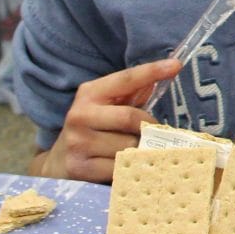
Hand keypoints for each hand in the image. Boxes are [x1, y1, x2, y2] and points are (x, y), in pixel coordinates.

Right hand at [43, 58, 182, 182]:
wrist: (58, 163)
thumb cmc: (93, 129)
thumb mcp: (106, 106)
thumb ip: (133, 92)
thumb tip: (168, 70)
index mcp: (89, 94)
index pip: (126, 79)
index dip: (151, 71)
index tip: (176, 65)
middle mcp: (80, 115)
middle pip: (130, 117)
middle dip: (148, 126)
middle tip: (153, 133)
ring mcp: (78, 142)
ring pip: (127, 146)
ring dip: (138, 149)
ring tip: (134, 150)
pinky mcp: (80, 168)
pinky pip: (119, 167)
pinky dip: (129, 167)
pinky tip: (125, 165)